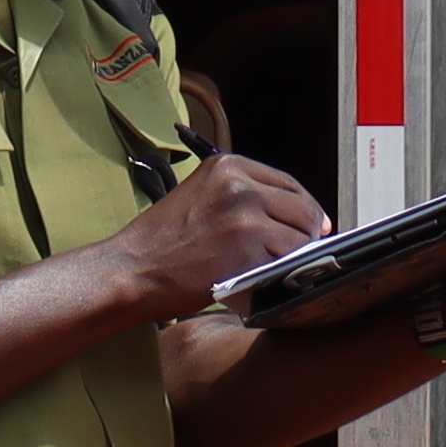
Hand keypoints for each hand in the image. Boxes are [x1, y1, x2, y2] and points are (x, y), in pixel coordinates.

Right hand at [96, 146, 334, 318]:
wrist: (132, 269)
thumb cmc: (163, 241)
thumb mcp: (201, 195)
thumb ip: (243, 196)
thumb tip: (296, 215)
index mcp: (229, 166)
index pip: (289, 183)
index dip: (304, 208)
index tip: (312, 226)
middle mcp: (240, 185)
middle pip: (302, 209)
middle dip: (305, 234)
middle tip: (296, 255)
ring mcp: (246, 217)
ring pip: (299, 239)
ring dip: (293, 258)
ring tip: (271, 269)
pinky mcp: (248, 251)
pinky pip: (286, 265)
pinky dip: (279, 277)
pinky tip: (259, 280)